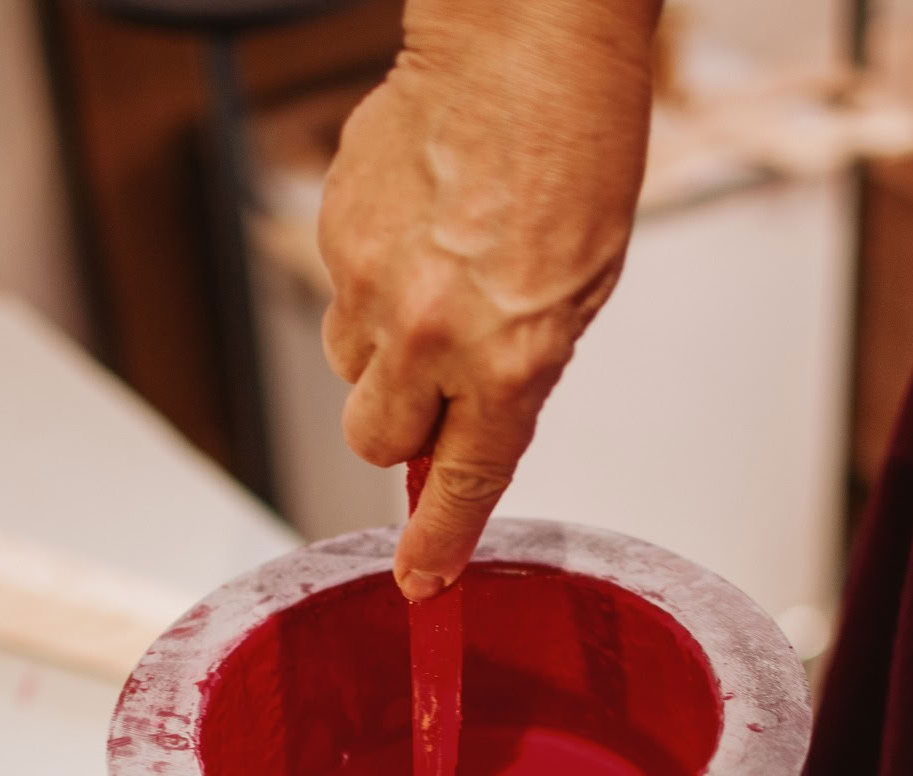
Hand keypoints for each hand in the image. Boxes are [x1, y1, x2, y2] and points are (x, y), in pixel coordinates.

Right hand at [319, 0, 657, 598]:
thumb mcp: (581, 289)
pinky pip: (340, 291)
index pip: (462, 485)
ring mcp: (369, 284)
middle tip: (436, 381)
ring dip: (384, 346)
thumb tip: (467, 427)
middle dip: (401, 425)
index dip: (437, 544)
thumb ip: (519, 371)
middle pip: (375, 439)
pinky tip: (419, 225)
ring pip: (351, 364)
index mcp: (508, 358)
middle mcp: (429, 333)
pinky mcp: (331, 235)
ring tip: (437, 275)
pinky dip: (372, 275)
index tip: (420, 584)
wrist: (521, 46)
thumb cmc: (574, 151)